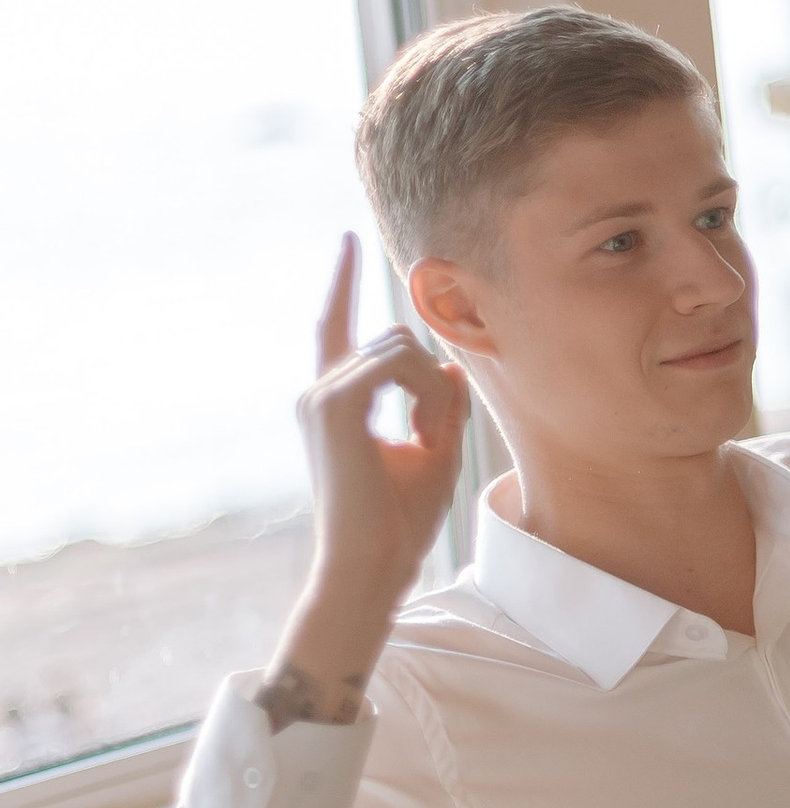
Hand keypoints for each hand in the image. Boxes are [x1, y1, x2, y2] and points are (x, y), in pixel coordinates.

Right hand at [267, 239, 470, 710]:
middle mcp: (319, 392)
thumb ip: (445, 407)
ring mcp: (321, 396)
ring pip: (401, 347)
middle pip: (395, 339)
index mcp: (334, 401)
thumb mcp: (437, 455)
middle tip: (436, 439)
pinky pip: (399, 364)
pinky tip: (423, 437)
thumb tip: (452, 368)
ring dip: (433, 393)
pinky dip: (427, 398)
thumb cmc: (399, 524)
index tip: (349, 240)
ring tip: (428, 445)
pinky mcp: (334, 404)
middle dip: (432, 381)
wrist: (371, 566)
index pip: (336, 327)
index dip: (343, 282)